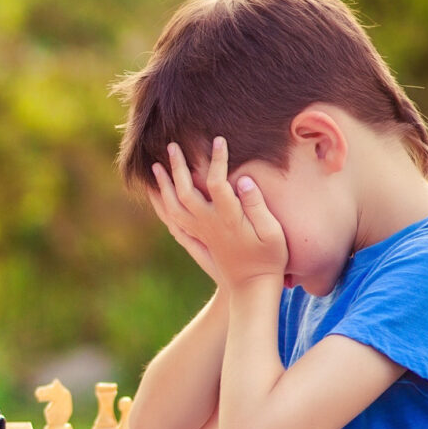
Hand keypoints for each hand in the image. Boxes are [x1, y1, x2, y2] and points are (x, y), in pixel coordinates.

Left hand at [150, 137, 287, 291]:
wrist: (250, 287)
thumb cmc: (269, 258)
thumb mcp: (272, 233)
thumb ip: (257, 206)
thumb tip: (244, 180)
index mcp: (229, 219)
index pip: (218, 183)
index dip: (217, 160)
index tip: (218, 140)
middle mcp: (208, 224)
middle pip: (186, 191)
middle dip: (178, 167)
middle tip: (172, 146)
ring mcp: (199, 233)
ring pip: (172, 206)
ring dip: (163, 185)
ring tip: (155, 166)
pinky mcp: (195, 240)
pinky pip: (171, 221)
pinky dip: (160, 205)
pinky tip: (155, 194)